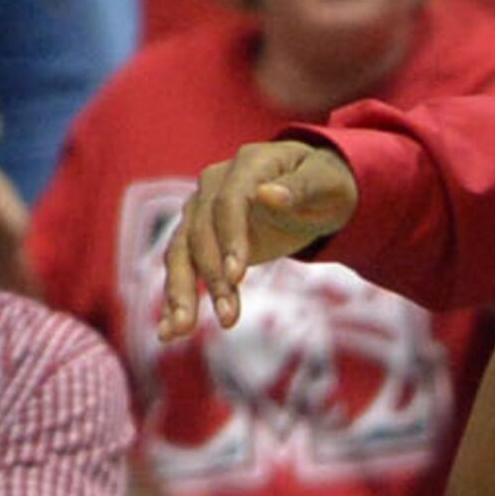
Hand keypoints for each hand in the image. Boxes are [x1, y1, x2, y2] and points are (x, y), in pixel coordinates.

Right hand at [158, 142, 357, 335]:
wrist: (311, 190)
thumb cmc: (324, 184)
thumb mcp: (326, 183)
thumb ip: (300, 188)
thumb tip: (268, 194)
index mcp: (248, 164)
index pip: (228, 202)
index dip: (230, 238)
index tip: (237, 276)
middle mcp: (214, 184)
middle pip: (199, 231)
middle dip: (211, 276)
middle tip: (227, 316)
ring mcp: (201, 210)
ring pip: (180, 252)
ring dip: (179, 292)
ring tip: (179, 331)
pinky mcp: (198, 237)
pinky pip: (181, 267)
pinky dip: (173, 299)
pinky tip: (168, 331)